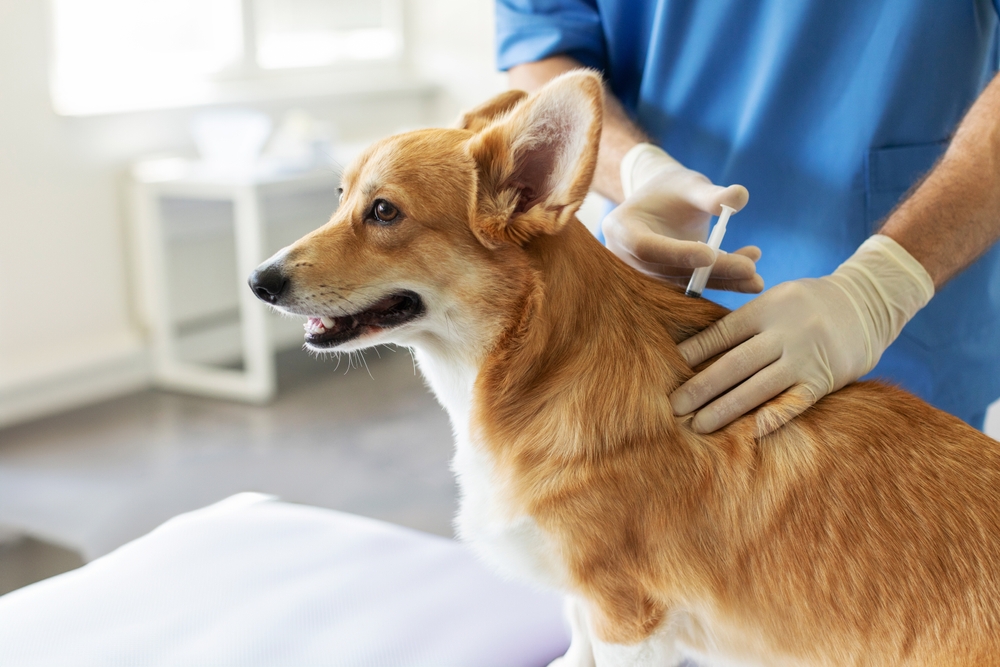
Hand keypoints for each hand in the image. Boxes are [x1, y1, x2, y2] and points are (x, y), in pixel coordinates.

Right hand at [603, 144, 762, 291]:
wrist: (661, 202)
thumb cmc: (672, 189)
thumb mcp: (689, 185)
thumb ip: (711, 194)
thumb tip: (740, 196)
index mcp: (622, 229)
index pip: (647, 247)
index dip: (678, 253)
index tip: (712, 254)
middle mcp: (627, 259)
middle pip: (670, 271)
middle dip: (711, 273)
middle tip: (748, 269)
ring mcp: (645, 276)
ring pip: (685, 284)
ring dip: (722, 281)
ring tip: (756, 277)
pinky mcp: (665, 285)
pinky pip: (695, 287)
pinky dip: (723, 282)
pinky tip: (751, 278)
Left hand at [670, 235, 934, 435]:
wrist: (869, 302)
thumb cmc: (808, 304)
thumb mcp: (776, 298)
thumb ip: (745, 322)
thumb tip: (698, 351)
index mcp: (766, 308)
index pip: (722, 333)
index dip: (693, 353)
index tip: (667, 369)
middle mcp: (783, 332)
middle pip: (734, 364)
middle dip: (701, 387)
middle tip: (673, 406)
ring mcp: (804, 357)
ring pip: (758, 388)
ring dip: (726, 409)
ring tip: (699, 426)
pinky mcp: (824, 379)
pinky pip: (793, 403)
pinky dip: (771, 419)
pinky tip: (747, 433)